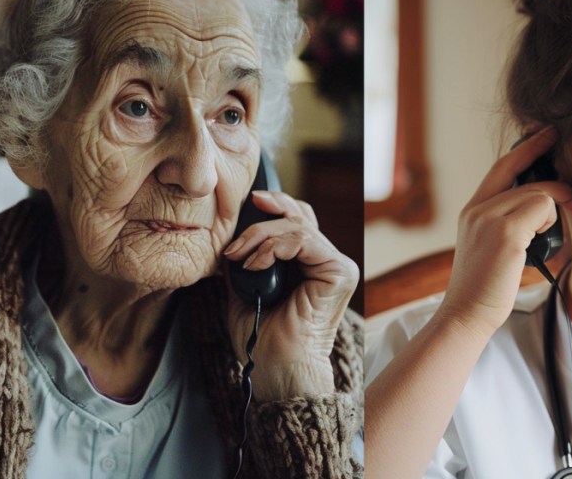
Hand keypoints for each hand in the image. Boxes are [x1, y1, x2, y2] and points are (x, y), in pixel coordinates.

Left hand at [223, 191, 357, 401]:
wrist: (277, 370)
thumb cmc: (263, 339)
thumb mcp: (244, 288)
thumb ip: (245, 259)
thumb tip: (232, 235)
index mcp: (310, 264)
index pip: (297, 219)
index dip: (275, 206)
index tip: (249, 202)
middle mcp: (326, 262)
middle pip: (299, 215)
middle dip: (262, 219)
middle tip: (235, 242)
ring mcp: (336, 266)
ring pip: (298, 225)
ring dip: (261, 237)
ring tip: (240, 259)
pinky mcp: (339, 273)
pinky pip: (304, 240)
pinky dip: (274, 247)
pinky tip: (255, 265)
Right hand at [438, 127, 571, 337]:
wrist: (467, 313)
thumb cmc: (486, 287)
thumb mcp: (491, 246)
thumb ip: (508, 222)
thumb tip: (544, 205)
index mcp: (472, 209)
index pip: (501, 167)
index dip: (526, 148)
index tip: (546, 134)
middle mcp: (477, 208)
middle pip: (522, 173)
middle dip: (550, 170)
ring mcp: (489, 218)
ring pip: (538, 192)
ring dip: (552, 212)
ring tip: (543, 238)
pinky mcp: (505, 233)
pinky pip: (542, 208)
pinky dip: (550, 222)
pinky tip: (541, 243)